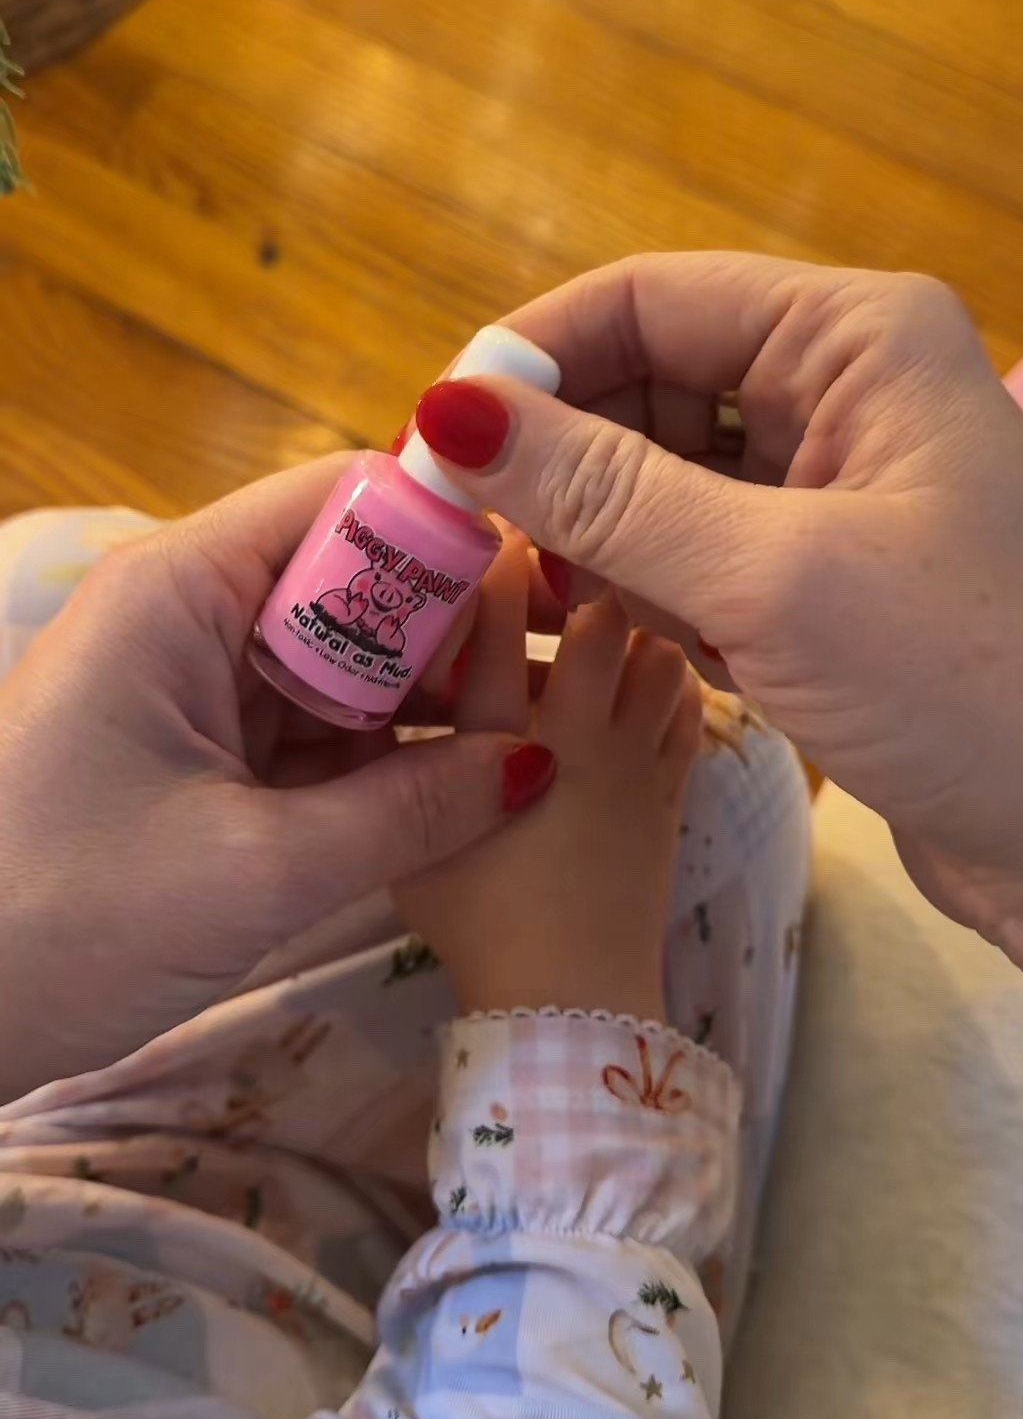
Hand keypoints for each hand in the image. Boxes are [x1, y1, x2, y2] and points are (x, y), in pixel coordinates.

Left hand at [0, 460, 554, 1099]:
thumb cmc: (62, 918)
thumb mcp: (257, 869)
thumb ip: (408, 810)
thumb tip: (534, 765)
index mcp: (181, 590)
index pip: (341, 500)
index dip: (450, 529)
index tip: (554, 582)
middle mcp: (188, 617)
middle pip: (351, 581)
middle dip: (455, 629)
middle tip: (565, 676)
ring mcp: (190, 691)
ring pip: (340, 666)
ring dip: (428, 705)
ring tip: (544, 733)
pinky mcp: (194, 762)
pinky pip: (310, 736)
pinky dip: (379, 762)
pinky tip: (465, 788)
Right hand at [397, 568, 700, 1023]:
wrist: (570, 999)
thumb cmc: (477, 921)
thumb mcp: (411, 844)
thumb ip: (395, 763)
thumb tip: (381, 676)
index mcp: (500, 749)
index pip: (498, 631)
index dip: (496, 569)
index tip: (489, 525)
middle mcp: (580, 740)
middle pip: (598, 620)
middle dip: (581, 575)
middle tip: (560, 550)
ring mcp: (641, 761)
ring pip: (657, 654)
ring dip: (634, 625)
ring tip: (604, 608)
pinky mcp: (675, 786)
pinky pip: (687, 706)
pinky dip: (669, 677)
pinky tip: (643, 668)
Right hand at [411, 256, 1022, 1013]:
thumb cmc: (964, 682)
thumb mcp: (772, 575)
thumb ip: (606, 493)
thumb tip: (450, 412)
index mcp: (854, 339)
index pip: (650, 301)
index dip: (533, 358)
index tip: (430, 436)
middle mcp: (841, 394)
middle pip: (647, 386)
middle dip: (556, 454)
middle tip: (456, 531)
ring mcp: (830, 494)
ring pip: (659, 479)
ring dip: (591, 532)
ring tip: (531, 595)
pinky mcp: (817, 585)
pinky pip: (692, 555)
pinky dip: (639, 588)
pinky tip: (603, 631)